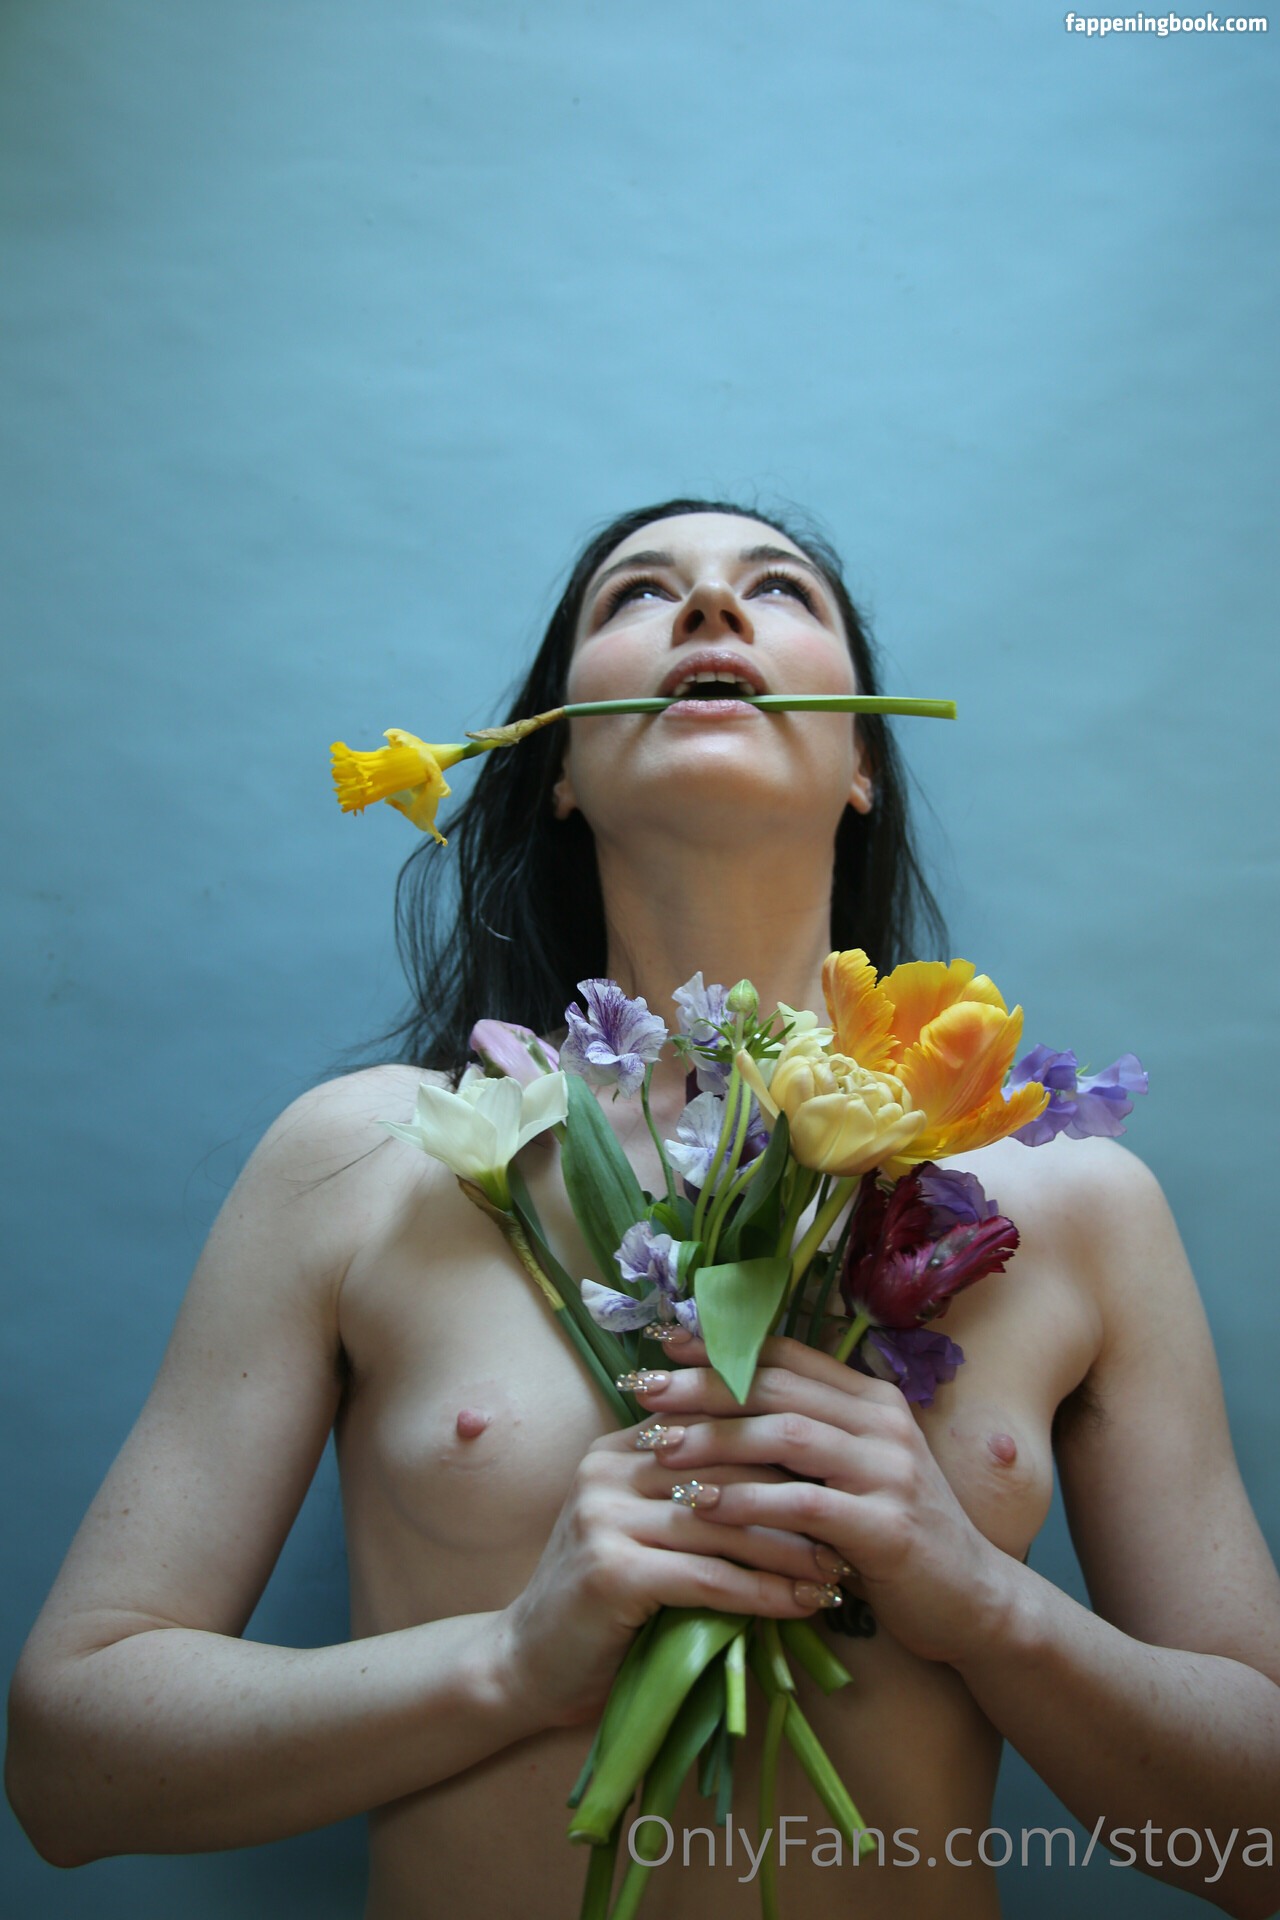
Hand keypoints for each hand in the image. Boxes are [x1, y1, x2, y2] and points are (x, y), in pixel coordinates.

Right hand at [496, 1415, 854, 1730]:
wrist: (526, 1665)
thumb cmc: (603, 1603)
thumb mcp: (644, 1532)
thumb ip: (691, 1497)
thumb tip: (791, 1478)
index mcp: (619, 1448)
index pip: (714, 1426)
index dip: (779, 1448)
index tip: (837, 1475)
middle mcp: (607, 1469)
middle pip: (724, 1469)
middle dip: (796, 1498)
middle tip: (854, 1525)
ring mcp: (603, 1516)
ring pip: (722, 1524)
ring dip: (789, 1550)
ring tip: (838, 1572)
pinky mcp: (610, 1571)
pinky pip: (706, 1577)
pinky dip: (760, 1593)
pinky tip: (799, 1606)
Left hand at [628, 1334, 1019, 1666]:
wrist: (973, 1603)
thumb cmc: (894, 1536)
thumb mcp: (854, 1472)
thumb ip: (807, 1435)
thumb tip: (720, 1404)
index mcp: (872, 1399)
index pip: (787, 1355)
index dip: (723, 1345)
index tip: (663, 1343)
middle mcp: (883, 1422)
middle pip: (777, 1387)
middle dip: (703, 1386)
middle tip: (643, 1392)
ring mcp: (890, 1471)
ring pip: (786, 1435)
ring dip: (715, 1440)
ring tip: (658, 1448)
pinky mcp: (888, 1526)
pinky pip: (803, 1504)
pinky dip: (747, 1502)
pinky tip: (700, 1505)